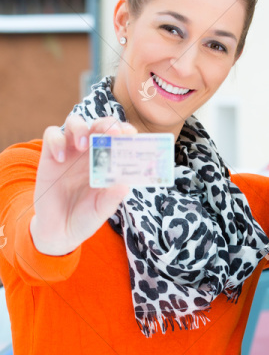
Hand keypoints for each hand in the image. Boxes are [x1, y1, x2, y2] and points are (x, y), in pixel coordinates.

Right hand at [30, 114, 136, 255]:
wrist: (60, 231)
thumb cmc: (85, 217)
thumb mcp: (101, 210)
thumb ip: (112, 198)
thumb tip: (125, 184)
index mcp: (108, 162)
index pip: (118, 138)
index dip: (125, 132)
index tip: (131, 134)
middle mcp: (90, 153)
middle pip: (99, 125)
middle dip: (107, 124)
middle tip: (113, 133)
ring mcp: (70, 152)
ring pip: (74, 122)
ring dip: (80, 128)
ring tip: (82, 145)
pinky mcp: (50, 156)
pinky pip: (52, 136)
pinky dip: (57, 141)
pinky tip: (61, 159)